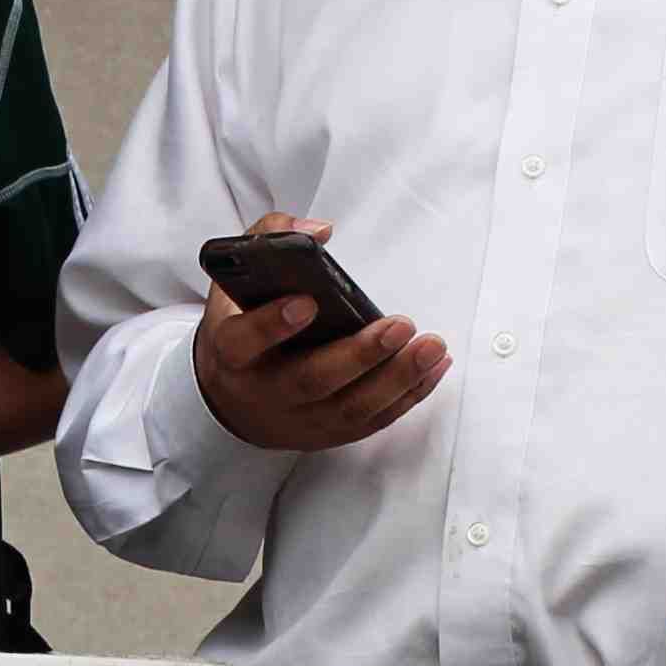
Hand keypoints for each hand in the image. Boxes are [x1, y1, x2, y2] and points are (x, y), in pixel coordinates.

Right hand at [193, 213, 447, 453]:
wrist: (234, 401)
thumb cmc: (244, 328)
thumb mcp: (237, 281)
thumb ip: (270, 240)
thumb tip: (320, 231)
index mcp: (231, 351)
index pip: (243, 342)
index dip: (271, 325)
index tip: (307, 301)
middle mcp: (263, 392)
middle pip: (311, 381)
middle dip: (359, 355)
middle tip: (400, 325)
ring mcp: (298, 420)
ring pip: (350, 408)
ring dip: (397, 378)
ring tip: (432, 345)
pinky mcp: (329, 434)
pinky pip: (373, 420)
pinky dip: (409, 395)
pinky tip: (434, 366)